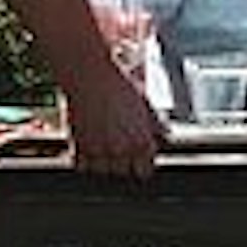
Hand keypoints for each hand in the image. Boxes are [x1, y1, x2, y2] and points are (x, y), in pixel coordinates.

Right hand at [62, 49, 162, 176]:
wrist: (89, 74)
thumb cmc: (117, 83)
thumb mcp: (144, 101)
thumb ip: (156, 121)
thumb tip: (166, 133)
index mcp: (140, 140)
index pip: (145, 171)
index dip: (141, 165)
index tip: (138, 158)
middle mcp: (121, 149)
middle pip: (123, 172)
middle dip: (122, 163)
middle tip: (118, 148)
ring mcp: (99, 149)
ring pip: (103, 171)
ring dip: (103, 163)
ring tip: (102, 146)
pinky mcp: (79, 145)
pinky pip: (83, 166)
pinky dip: (84, 160)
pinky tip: (88, 146)